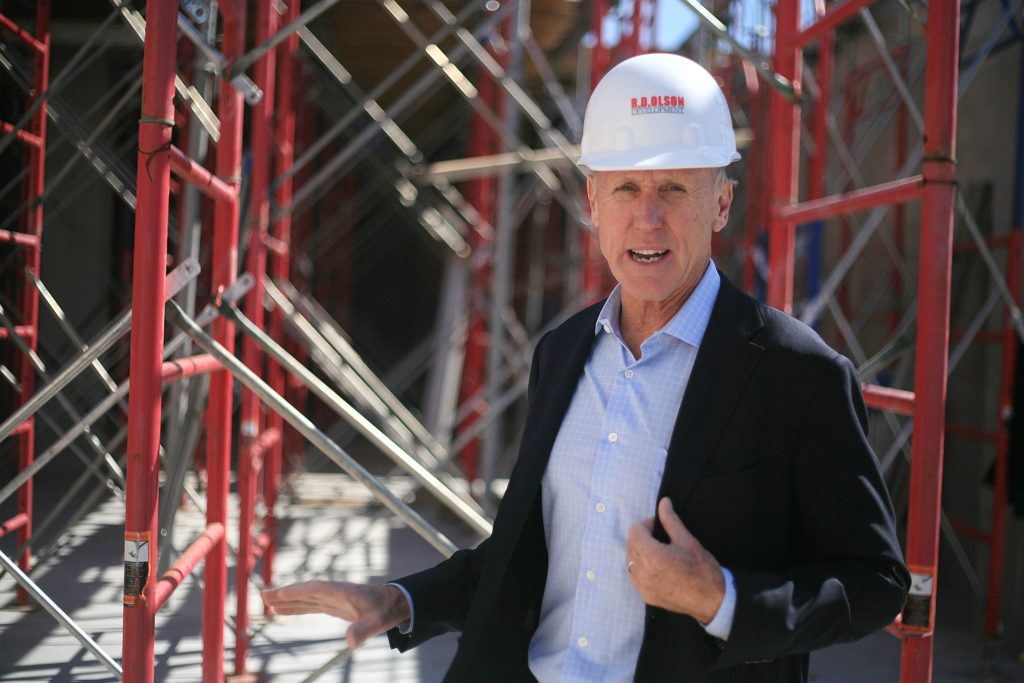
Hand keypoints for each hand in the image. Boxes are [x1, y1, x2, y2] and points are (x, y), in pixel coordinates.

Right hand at [261, 581, 410, 647]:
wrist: (394, 603)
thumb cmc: (386, 610)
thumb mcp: (376, 621)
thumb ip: (363, 630)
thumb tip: (350, 642)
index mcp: (341, 592)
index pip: (314, 589)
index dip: (296, 591)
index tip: (278, 593)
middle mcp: (334, 593)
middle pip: (305, 591)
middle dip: (285, 593)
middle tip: (264, 595)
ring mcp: (333, 598)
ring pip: (306, 597)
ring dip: (287, 600)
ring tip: (267, 602)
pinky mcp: (334, 605)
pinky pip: (311, 605)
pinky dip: (297, 606)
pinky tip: (284, 610)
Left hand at [626, 497, 724, 623]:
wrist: (712, 600)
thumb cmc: (702, 570)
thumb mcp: (687, 541)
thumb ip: (670, 520)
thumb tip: (663, 502)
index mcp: (652, 556)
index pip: (635, 531)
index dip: (646, 524)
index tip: (659, 526)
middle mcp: (642, 572)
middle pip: (631, 544)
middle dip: (642, 537)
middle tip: (661, 538)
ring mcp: (642, 586)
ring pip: (630, 560)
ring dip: (640, 552)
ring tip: (660, 552)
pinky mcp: (645, 596)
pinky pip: (634, 575)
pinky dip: (641, 567)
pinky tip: (658, 567)